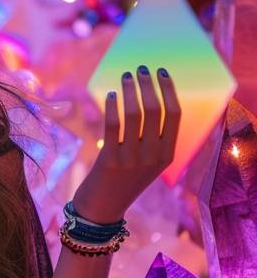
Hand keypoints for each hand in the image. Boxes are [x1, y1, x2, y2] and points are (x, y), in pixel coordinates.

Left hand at [71, 66, 180, 223]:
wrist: (102, 209)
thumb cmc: (122, 179)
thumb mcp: (145, 161)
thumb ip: (151, 136)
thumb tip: (148, 97)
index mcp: (167, 154)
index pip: (174, 114)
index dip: (168, 89)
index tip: (160, 72)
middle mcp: (153, 157)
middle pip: (155, 110)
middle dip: (148, 84)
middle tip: (140, 69)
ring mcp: (132, 159)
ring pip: (135, 115)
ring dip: (130, 90)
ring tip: (125, 77)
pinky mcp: (111, 161)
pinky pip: (113, 126)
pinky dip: (113, 106)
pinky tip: (111, 94)